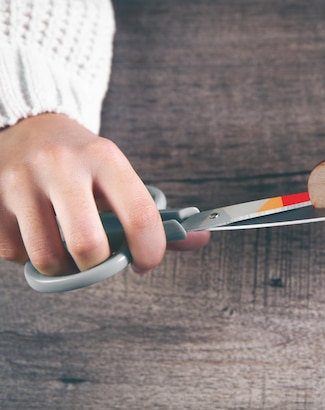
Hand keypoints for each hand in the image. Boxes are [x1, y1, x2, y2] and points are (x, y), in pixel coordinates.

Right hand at [0, 113, 171, 274]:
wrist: (26, 125)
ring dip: (61, 266)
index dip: (150, 252)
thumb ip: (156, 215)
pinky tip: (34, 234)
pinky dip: (27, 257)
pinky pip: (11, 254)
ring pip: (46, 258)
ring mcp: (18, 180)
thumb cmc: (82, 161)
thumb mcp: (119, 177)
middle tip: (99, 259)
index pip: (139, 217)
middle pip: (88, 246)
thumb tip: (201, 240)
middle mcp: (60, 165)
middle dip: (98, 266)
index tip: (145, 262)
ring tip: (65, 246)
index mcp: (105, 158)